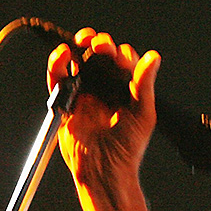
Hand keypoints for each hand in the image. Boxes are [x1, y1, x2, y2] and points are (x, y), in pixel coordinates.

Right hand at [47, 28, 160, 210]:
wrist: (105, 169)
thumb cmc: (128, 147)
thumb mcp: (143, 113)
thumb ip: (144, 84)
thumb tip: (153, 57)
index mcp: (126, 90)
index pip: (123, 62)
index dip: (121, 54)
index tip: (121, 56)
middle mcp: (105, 89)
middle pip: (99, 57)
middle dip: (100, 45)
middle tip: (100, 44)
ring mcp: (84, 94)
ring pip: (78, 62)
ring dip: (78, 47)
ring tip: (82, 41)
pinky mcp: (65, 102)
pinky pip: (58, 79)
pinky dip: (57, 64)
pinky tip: (63, 55)